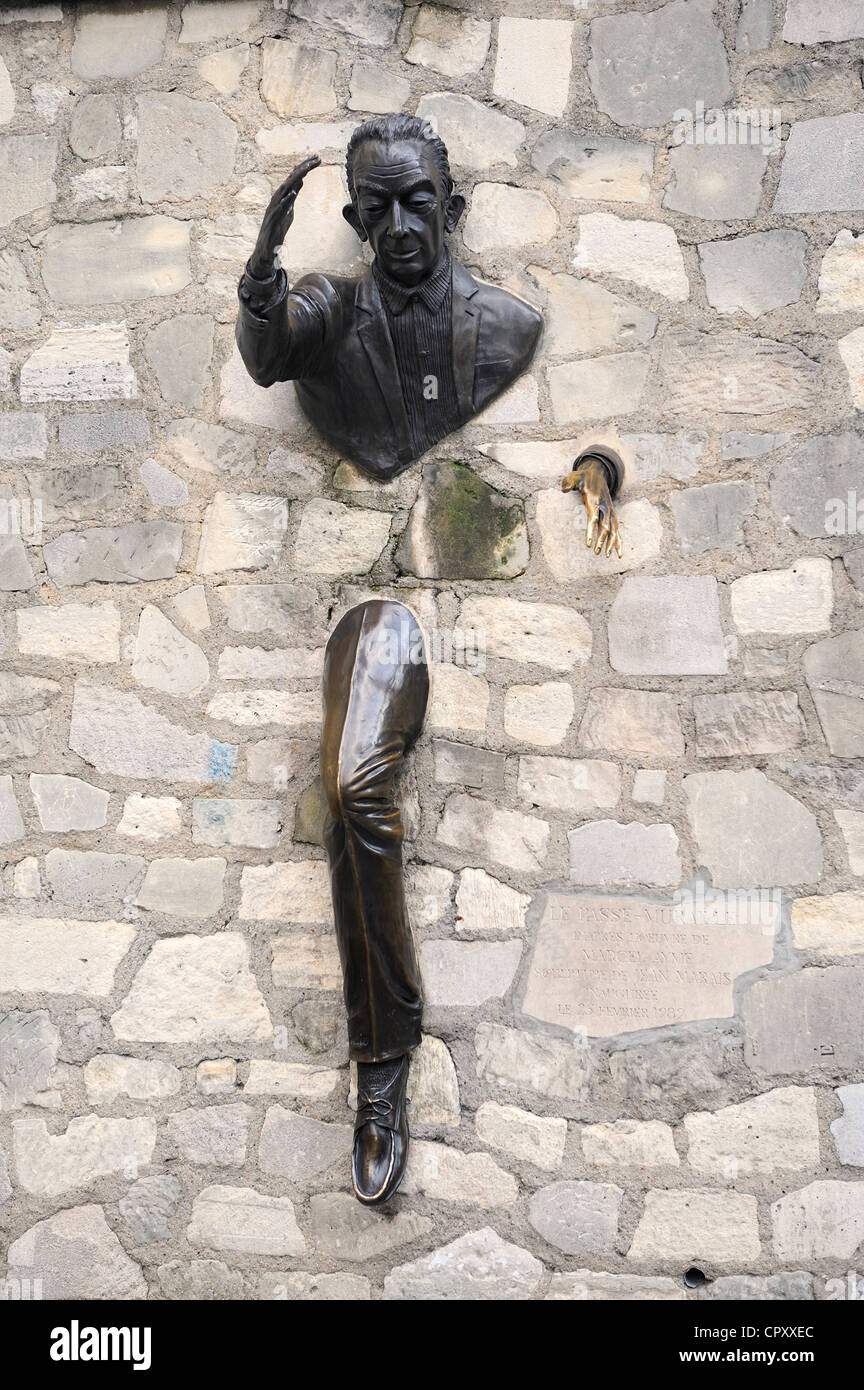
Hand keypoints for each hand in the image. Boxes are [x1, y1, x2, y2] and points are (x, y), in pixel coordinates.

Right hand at [247, 155, 321, 278]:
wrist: (266, 249)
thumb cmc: (277, 229)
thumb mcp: (289, 210)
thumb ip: (293, 197)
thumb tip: (300, 183)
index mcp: (283, 196)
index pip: (295, 178)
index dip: (305, 167)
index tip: (318, 158)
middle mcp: (277, 199)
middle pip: (291, 179)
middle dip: (303, 168)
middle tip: (316, 158)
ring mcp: (273, 209)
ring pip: (284, 190)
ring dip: (295, 179)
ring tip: (306, 170)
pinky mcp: (272, 221)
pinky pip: (279, 209)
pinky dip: (286, 200)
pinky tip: (293, 193)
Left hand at [561, 456, 622, 558]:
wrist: (597, 473)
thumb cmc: (583, 478)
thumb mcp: (574, 477)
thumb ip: (569, 483)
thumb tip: (564, 489)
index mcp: (594, 500)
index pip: (593, 518)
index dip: (591, 531)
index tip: (588, 544)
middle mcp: (605, 507)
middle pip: (605, 526)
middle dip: (601, 540)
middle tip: (595, 552)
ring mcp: (610, 511)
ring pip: (614, 529)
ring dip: (612, 543)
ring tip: (608, 556)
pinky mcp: (612, 514)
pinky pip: (617, 530)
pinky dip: (618, 541)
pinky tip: (619, 554)